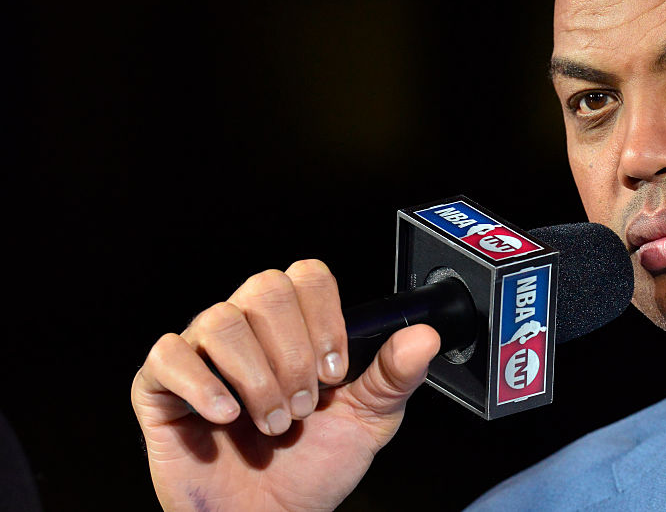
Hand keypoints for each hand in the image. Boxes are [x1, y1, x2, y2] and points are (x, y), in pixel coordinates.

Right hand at [131, 259, 440, 510]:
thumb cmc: (311, 469)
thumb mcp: (367, 421)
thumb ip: (393, 376)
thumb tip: (425, 335)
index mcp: (292, 327)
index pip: (306, 276)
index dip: (325, 319)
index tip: (336, 373)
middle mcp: (245, 329)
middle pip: (265, 289)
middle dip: (293, 353)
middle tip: (304, 405)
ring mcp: (200, 354)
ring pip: (221, 321)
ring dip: (257, 378)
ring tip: (273, 423)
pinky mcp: (159, 387)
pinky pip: (167, 356)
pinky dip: (202, 385)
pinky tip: (227, 416)